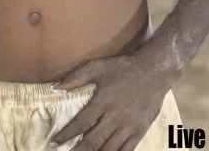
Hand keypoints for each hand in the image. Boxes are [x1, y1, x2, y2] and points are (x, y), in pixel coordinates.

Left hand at [49, 50, 177, 150]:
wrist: (154, 71)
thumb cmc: (123, 68)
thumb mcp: (97, 66)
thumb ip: (75, 77)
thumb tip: (54, 88)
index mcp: (103, 101)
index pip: (80, 123)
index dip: (65, 135)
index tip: (53, 143)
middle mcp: (115, 117)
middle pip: (93, 141)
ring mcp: (129, 126)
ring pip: (108, 149)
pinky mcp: (140, 131)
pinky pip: (126, 150)